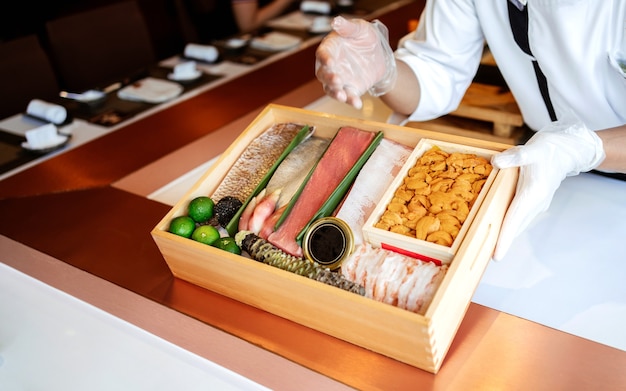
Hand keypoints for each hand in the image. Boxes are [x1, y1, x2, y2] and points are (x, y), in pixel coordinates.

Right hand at [315, 16, 396, 108]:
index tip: (330, 62)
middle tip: (337, 80)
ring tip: (342, 96)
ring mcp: (339, 79)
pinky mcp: (350, 89)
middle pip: (323, 75)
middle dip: (329, 79)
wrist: (380, 54)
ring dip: (336, 94)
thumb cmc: (365, 37)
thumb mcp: (360, 29)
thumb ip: (347, 27)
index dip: (324, 58)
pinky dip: (351, 101)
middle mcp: (331, 66)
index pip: (322, 54)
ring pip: (332, 89)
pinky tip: (357, 104)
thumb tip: (335, 22)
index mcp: (330, 49)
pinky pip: (348, 97)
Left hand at [491, 112, 604, 260]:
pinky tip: (498, 231)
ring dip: (505, 236)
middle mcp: (536, 204)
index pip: (514, 219)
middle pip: (515, 227)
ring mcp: (536, 205)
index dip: (504, 237)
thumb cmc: (547, 151)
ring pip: (518, 225)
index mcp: (533, 193)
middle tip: (483, 257)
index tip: (496, 255)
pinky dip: (509, 227)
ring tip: (488, 249)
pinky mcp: (534, 203)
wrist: (565, 151)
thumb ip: (515, 157)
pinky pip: (519, 219)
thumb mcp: (531, 150)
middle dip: (501, 243)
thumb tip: (496, 162)